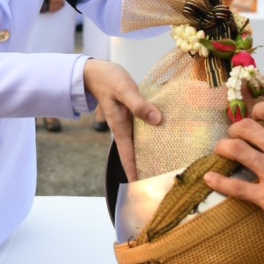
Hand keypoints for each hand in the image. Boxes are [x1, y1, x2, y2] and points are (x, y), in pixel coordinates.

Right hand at [83, 59, 160, 180]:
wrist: (96, 72)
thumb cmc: (109, 80)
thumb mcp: (124, 90)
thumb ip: (139, 105)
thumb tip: (158, 120)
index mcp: (120, 128)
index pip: (128, 157)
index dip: (135, 174)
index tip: (143, 190)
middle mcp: (125, 129)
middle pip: (135, 155)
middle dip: (146, 169)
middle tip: (162, 183)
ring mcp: (129, 123)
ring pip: (141, 144)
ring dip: (151, 154)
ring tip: (167, 165)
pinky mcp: (133, 115)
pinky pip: (144, 131)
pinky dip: (153, 137)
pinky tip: (165, 138)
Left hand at [203, 99, 263, 247]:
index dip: (258, 109)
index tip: (256, 115)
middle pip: (246, 128)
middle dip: (236, 129)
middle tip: (234, 135)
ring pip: (235, 150)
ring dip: (223, 148)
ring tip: (220, 150)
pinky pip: (235, 186)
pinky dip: (219, 181)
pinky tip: (208, 178)